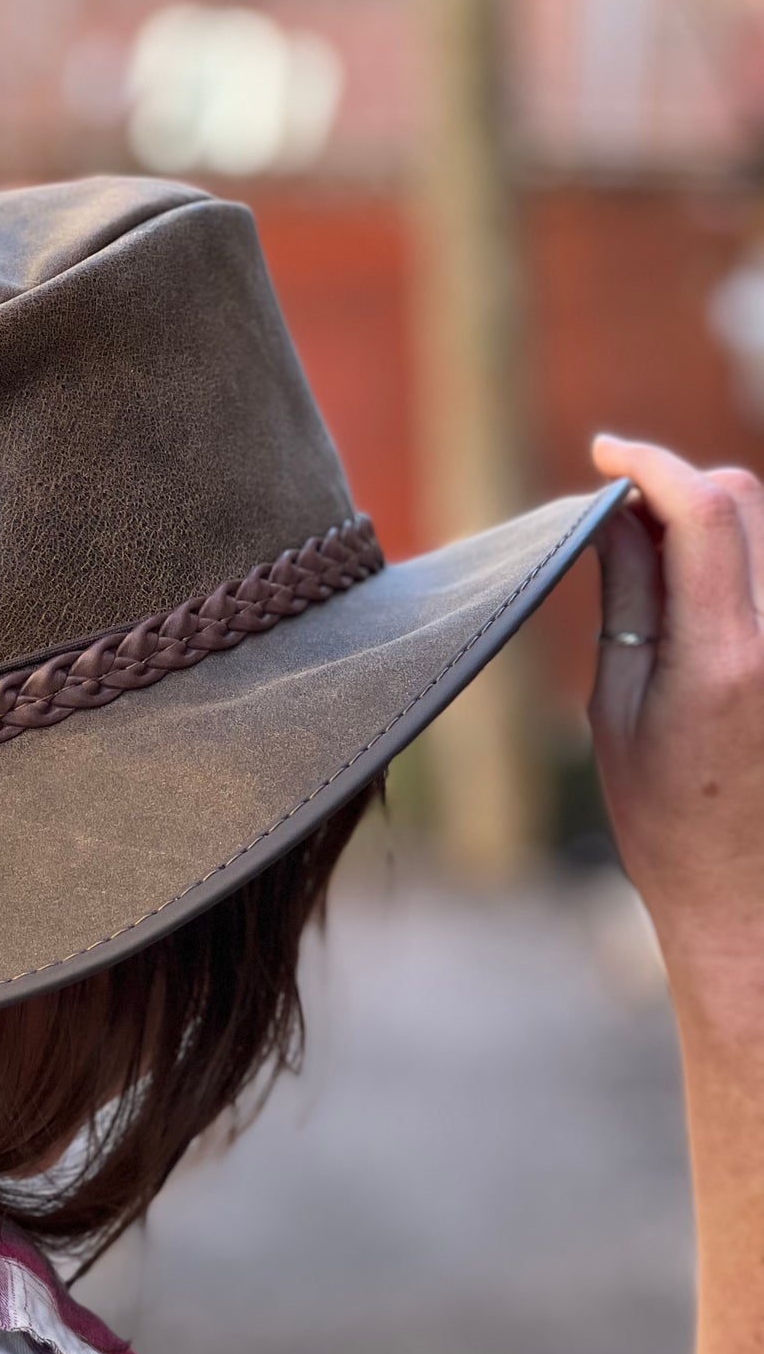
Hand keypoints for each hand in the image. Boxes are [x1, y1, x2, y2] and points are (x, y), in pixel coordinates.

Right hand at [589, 436, 763, 1013]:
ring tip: (660, 565)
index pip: (704, 509)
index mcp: (725, 659)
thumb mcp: (619, 714)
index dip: (650, 462)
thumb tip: (617, 515)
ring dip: (715, 522)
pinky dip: (740, 562)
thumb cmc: (668, 823)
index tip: (606, 454)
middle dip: (681, 485)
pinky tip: (703, 599)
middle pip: (747, 499)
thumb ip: (628, 603)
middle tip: (621, 513)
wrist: (747, 898)